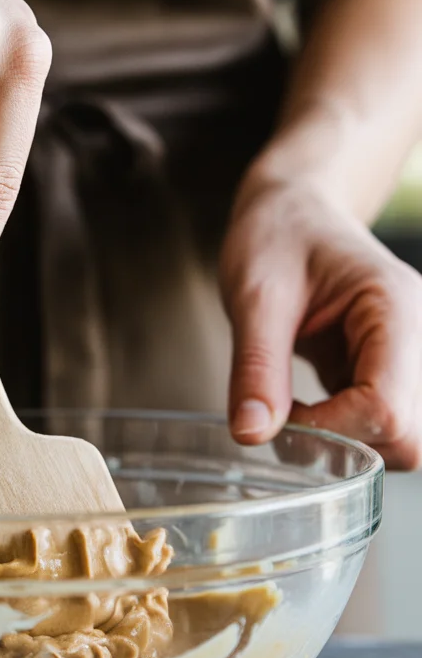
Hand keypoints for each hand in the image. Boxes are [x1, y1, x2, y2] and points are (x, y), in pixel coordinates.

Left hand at [220, 178, 421, 468]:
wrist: (293, 214)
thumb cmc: (278, 238)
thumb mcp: (255, 296)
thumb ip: (255, 367)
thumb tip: (251, 433)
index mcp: (397, 310)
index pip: (387, 409)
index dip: (330, 429)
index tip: (279, 411)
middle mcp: (419, 340)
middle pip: (409, 438)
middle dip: (345, 443)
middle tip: (287, 414)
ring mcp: (411, 361)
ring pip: (402, 443)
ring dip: (346, 442)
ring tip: (296, 406)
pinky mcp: (392, 376)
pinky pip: (383, 430)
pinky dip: (344, 434)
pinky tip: (308, 406)